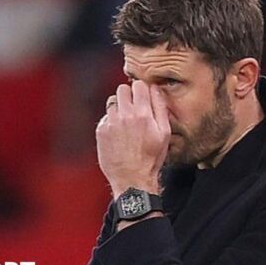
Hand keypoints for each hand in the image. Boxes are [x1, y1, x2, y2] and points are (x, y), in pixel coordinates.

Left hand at [95, 81, 170, 198]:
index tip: (143, 96)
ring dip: (119, 106)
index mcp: (143, 114)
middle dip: (129, 94)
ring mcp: (111, 123)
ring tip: (126, 120)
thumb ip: (160, 108)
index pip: (139, 85)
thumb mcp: (164, 133)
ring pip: (112, 101)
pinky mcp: (101, 131)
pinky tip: (119, 132)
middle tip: (134, 106)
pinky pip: (105, 116)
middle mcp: (125, 115)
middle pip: (122, 89)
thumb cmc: (150, 158)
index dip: (142, 89)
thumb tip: (155, 89)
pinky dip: (111, 120)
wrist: (132, 178)